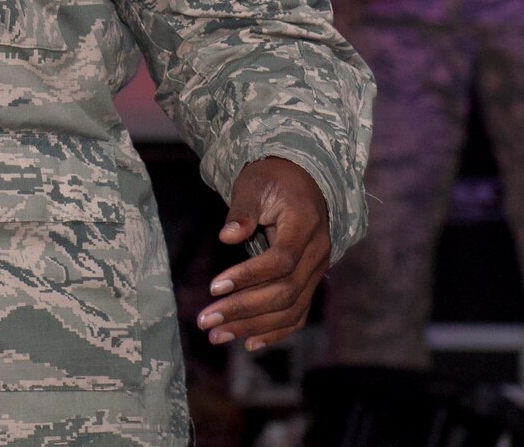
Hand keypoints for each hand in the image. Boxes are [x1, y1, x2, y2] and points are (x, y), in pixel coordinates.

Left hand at [197, 157, 331, 351]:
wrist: (301, 182)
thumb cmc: (272, 181)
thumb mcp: (254, 186)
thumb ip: (242, 211)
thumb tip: (226, 236)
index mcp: (305, 225)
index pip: (280, 260)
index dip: (248, 276)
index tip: (213, 286)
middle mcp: (318, 253)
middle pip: (285, 292)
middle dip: (243, 310)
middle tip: (205, 320)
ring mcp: (317, 271)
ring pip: (291, 310)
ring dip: (253, 327)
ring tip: (216, 336)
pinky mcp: (310, 282)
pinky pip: (297, 315)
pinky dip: (275, 332)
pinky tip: (247, 343)